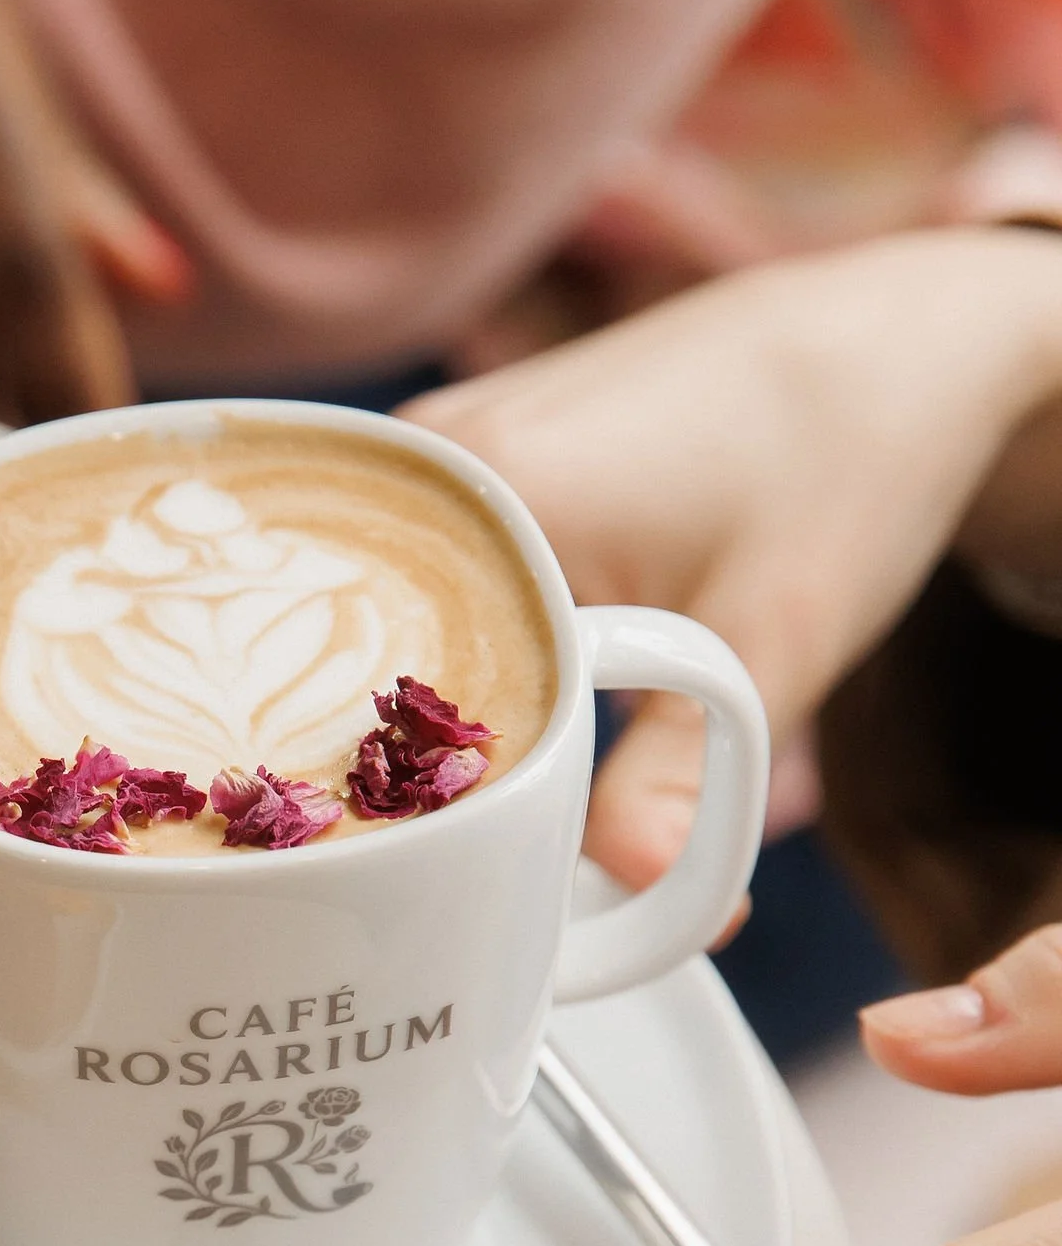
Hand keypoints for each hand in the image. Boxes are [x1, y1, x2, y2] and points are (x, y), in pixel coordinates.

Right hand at [402, 230, 1061, 898]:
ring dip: (416, 708)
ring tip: (449, 797)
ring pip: (378, 621)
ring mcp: (434, 450)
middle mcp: (432, 457)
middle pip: (356, 651)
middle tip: (436, 863)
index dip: (398, 793)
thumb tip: (630, 899)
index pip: (374, 678)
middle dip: (398, 763)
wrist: (888, 346)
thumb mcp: (769, 644)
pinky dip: (438, 653)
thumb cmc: (843, 468)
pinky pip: (408, 581)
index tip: (429, 877)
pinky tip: (472, 711)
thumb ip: (678, 782)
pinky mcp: (458, 462)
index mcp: (488, 489)